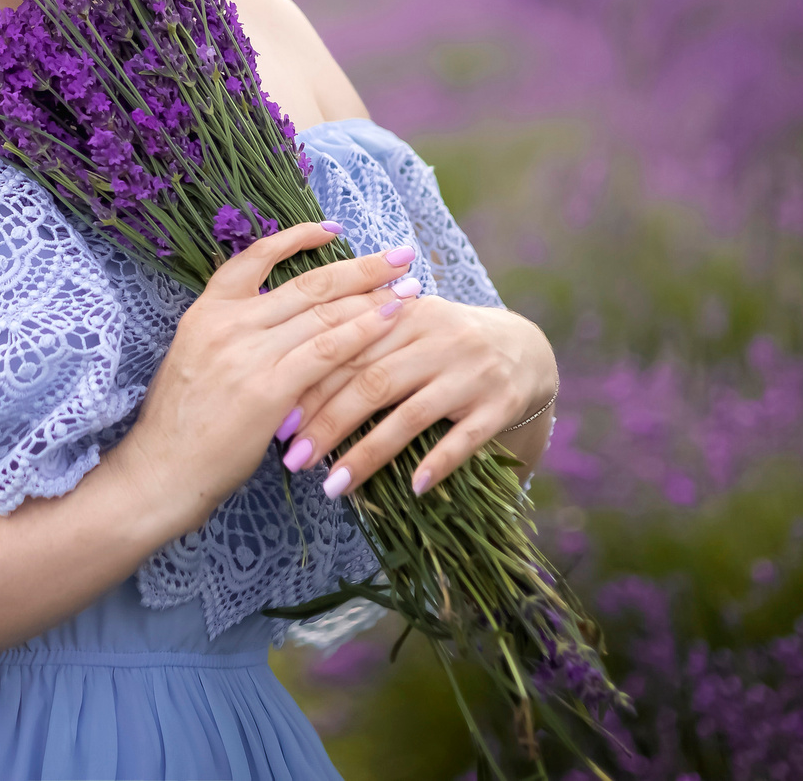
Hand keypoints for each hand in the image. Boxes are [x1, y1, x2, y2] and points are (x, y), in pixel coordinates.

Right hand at [106, 224, 414, 538]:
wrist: (161, 470)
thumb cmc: (180, 426)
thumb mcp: (195, 360)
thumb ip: (232, 336)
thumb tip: (275, 325)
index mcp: (207, 311)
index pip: (256, 257)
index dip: (299, 238)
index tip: (335, 230)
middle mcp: (227, 323)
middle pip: (306, 284)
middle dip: (360, 267)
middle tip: (399, 254)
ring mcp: (247, 353)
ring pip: (323, 313)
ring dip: (373, 296)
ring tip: (410, 287)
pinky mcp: (268, 388)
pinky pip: (327, 351)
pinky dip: (363, 331)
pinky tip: (390, 321)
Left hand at [283, 295, 556, 500]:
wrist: (526, 347)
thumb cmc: (443, 341)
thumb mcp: (405, 323)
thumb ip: (357, 336)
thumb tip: (285, 375)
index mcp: (404, 313)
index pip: (346, 351)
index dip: (309, 387)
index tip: (276, 422)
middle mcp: (437, 338)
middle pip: (371, 383)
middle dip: (327, 424)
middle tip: (293, 461)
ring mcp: (470, 372)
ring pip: (410, 415)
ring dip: (368, 454)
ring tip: (333, 487)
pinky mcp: (500, 404)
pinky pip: (465, 438)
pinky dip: (438, 462)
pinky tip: (412, 488)